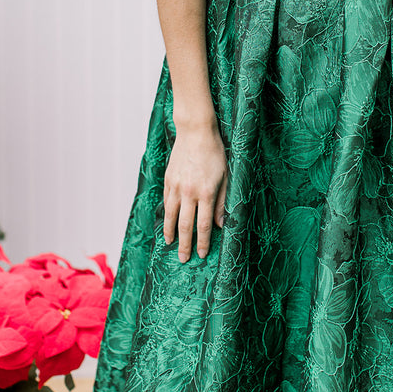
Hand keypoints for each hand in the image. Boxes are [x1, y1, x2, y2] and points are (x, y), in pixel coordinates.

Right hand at [162, 125, 228, 262]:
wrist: (196, 132)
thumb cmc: (215, 153)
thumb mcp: (226, 176)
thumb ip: (223, 201)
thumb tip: (221, 224)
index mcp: (206, 192)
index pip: (203, 225)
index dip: (202, 242)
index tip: (201, 254)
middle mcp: (189, 192)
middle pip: (186, 225)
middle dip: (185, 244)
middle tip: (184, 259)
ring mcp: (176, 186)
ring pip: (171, 216)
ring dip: (171, 233)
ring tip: (171, 245)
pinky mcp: (168, 180)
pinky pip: (166, 202)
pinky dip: (166, 215)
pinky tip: (167, 223)